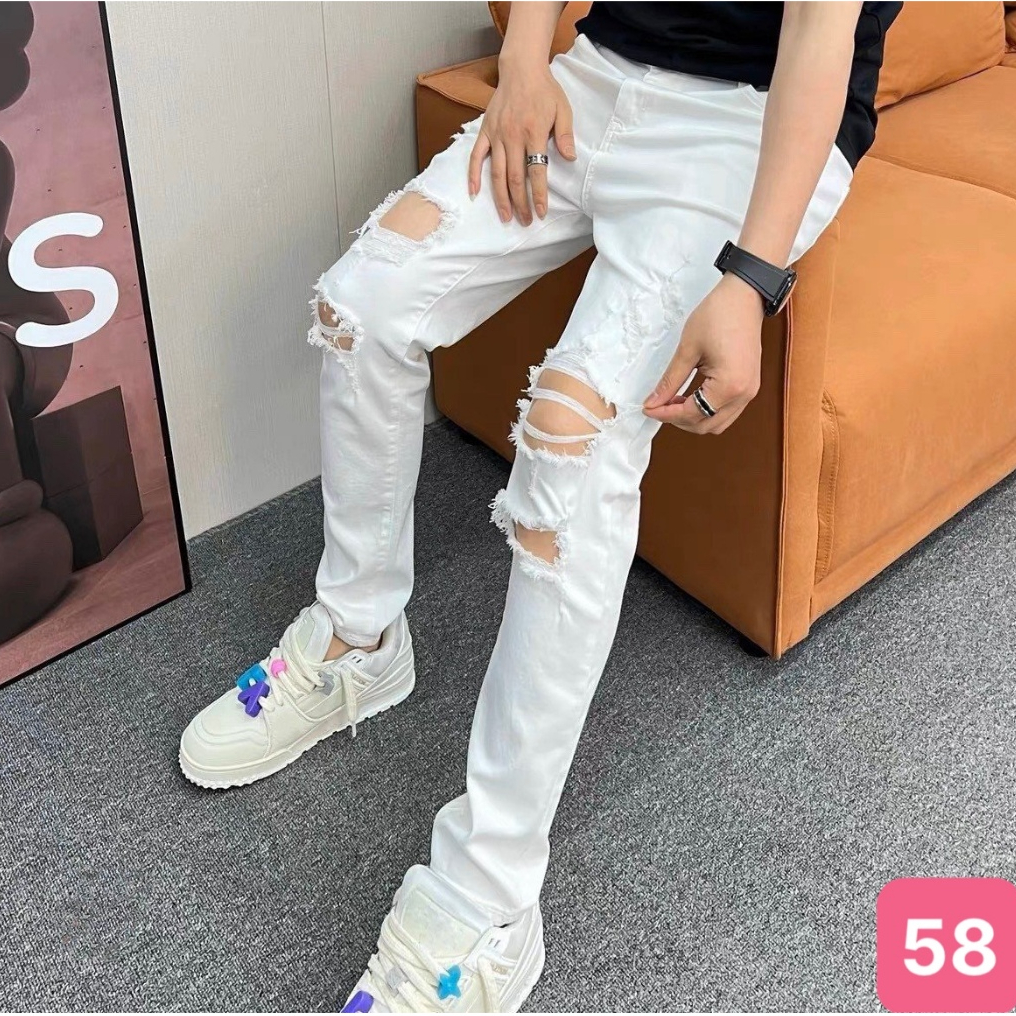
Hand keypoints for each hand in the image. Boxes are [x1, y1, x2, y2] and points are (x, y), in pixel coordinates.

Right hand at [468, 61, 575, 225]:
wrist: (521, 69)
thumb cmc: (545, 91)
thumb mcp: (563, 110)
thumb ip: (566, 135)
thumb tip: (570, 159)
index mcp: (533, 133)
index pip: (536, 171)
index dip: (539, 195)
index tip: (541, 212)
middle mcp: (512, 137)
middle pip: (515, 178)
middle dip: (520, 203)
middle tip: (526, 221)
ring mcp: (496, 135)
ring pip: (497, 174)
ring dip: (501, 198)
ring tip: (506, 216)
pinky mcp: (485, 132)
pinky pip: (476, 157)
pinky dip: (474, 176)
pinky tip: (474, 194)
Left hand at [643, 274, 764, 434]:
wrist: (745, 296)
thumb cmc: (719, 315)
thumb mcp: (688, 348)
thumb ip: (670, 380)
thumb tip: (653, 402)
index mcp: (729, 386)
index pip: (691, 413)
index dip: (666, 414)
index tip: (648, 408)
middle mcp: (743, 394)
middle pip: (706, 425)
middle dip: (679, 420)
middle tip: (658, 405)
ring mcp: (750, 391)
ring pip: (717, 423)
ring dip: (694, 418)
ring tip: (674, 401)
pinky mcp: (749, 385)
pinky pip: (727, 411)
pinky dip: (707, 410)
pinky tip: (690, 397)